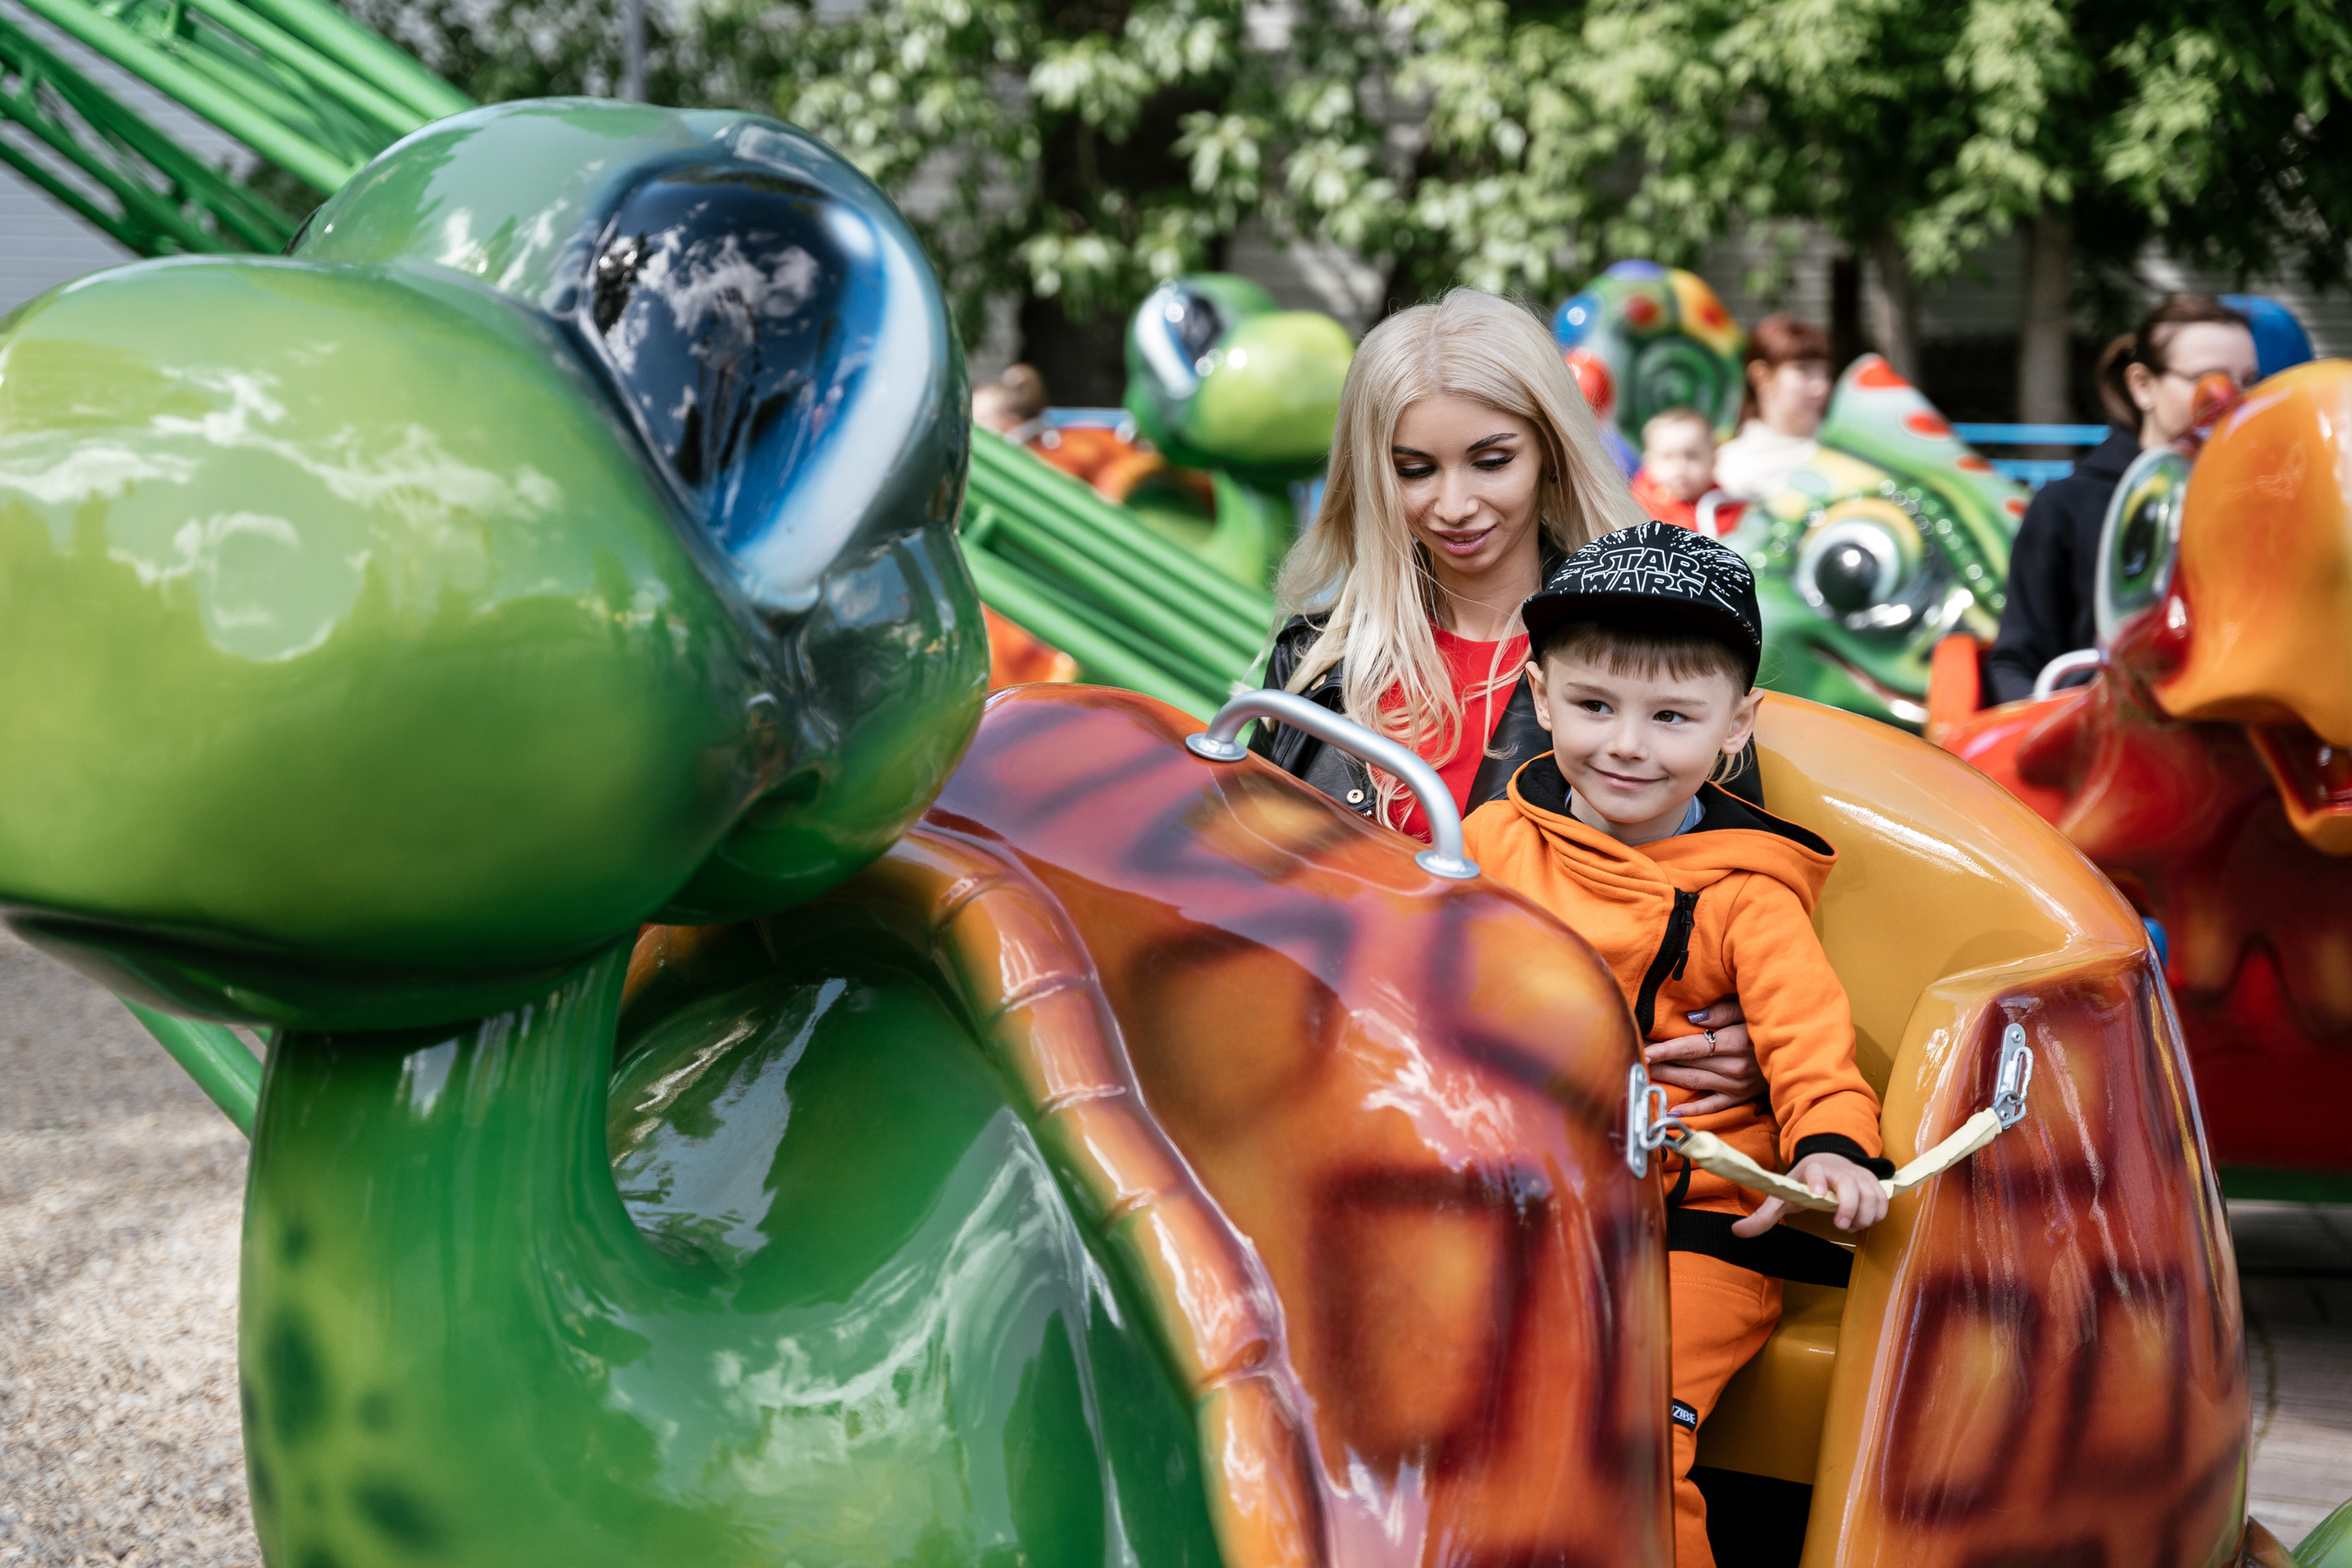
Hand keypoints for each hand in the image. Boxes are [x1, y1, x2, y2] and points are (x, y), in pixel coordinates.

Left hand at [1644, 998, 1762, 1115]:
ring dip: (1669, 1079)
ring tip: (1646, 1075)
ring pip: (1694, 1083)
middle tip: (1635, 1058)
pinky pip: (1712, 1107)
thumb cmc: (1771, 1026)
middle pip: (1687, 1066)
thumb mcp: (1750, 1010)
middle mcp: (1732, 1068)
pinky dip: (1693, 1110)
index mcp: (1733, 1043)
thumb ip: (1722, 1011)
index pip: (1690, 1047)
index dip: (1664, 1049)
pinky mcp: (1740, 1098)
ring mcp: (1735, 1086)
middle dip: (1659, 1063)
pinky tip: (1673, 1110)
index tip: (1643, 1049)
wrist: (1802, 1055)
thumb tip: (1691, 1016)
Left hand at [1731, 1152, 1888, 1237]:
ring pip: (1871, 1196)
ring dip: (1864, 1216)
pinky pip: (1883, 1201)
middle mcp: (1837, 1170)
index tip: (1815, 1194)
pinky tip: (1861, 1222)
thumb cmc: (1804, 1183)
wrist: (1829, 1160)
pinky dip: (1876, 1215)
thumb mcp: (1783, 1196)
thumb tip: (1736, 1231)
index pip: (1815, 1171)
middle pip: (1850, 1186)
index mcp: (1812, 1170)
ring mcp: (1858, 1175)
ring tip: (1848, 1226)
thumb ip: (1763, 1216)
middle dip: (1848, 1207)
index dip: (1816, 1180)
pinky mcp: (1874, 1183)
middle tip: (1840, 1225)